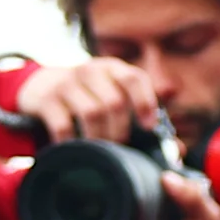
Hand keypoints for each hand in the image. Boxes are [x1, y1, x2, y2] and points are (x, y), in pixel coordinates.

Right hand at [13, 56, 163, 144]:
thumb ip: (144, 120)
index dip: (145, 102)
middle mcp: (90, 70)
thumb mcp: (113, 96)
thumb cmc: (89, 97)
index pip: (134, 78)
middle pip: (114, 102)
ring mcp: (66, 83)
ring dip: (100, 138)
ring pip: (91, 113)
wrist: (41, 86)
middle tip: (120, 148)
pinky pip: (63, 125)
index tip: (149, 128)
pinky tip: (75, 150)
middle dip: (121, 130)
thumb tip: (178, 150)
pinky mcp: (45, 99)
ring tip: (101, 152)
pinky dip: (72, 143)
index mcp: (113, 68)